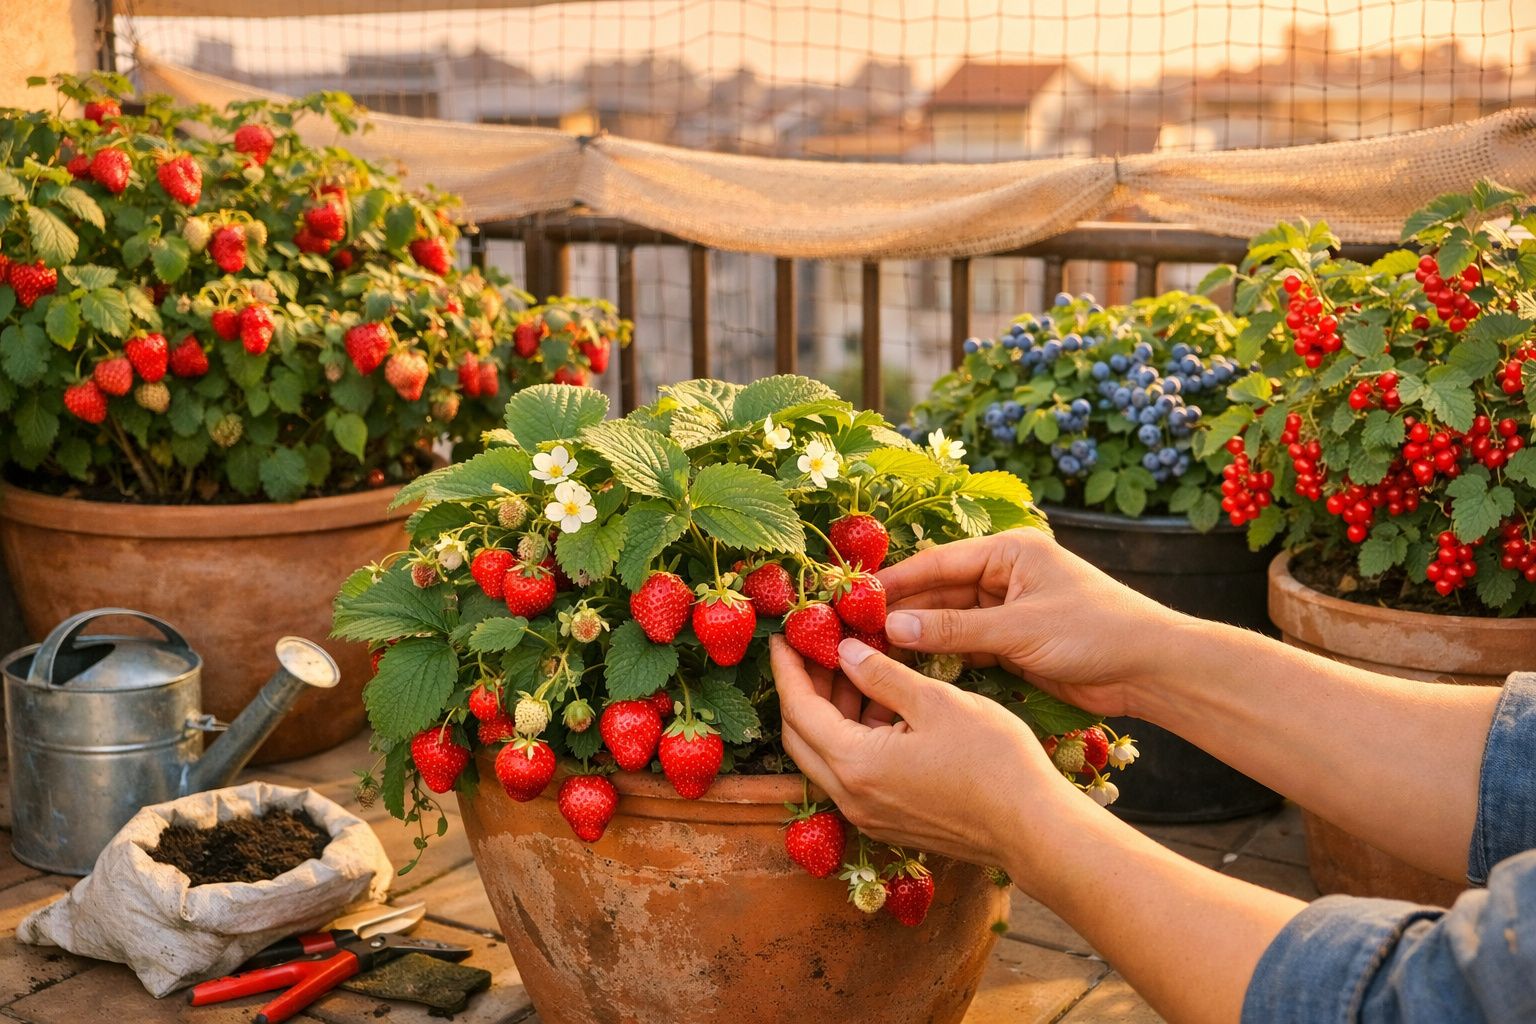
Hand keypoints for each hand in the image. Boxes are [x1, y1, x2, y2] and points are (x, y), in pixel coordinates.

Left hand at [770, 634, 1084, 869]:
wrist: (1034, 830)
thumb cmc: (993, 761)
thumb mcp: (937, 702)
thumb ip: (882, 675)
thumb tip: (844, 652)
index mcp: (855, 764)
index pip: (799, 709)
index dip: (788, 668)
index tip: (784, 637)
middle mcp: (850, 797)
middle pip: (801, 737)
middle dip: (802, 689)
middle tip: (814, 649)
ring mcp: (869, 814)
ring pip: (827, 756)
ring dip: (831, 712)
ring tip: (852, 666)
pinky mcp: (890, 820)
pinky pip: (853, 773)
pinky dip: (854, 736)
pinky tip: (880, 704)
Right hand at [877, 529, 1193, 716]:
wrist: (1151, 669)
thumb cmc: (1095, 633)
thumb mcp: (1020, 629)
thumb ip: (954, 630)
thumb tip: (892, 628)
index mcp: (1010, 552)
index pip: (939, 562)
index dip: (895, 581)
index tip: (853, 598)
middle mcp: (1005, 575)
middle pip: (939, 591)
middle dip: (900, 611)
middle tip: (852, 630)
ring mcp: (1009, 609)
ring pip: (949, 620)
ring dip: (916, 635)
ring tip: (870, 651)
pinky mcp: (1014, 642)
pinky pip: (965, 644)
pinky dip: (940, 654)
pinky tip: (908, 666)